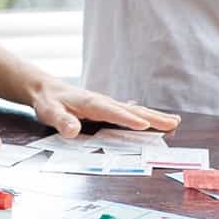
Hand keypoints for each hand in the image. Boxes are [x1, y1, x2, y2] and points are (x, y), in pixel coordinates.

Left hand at [26, 78, 176, 137]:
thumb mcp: (49, 111)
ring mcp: (106, 104)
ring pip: (134, 110)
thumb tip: (73, 130)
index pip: (112, 112)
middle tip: (174, 123)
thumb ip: (61, 121)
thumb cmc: (48, 101)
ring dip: (153, 116)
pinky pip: (128, 112)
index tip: (144, 125)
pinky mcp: (106, 107)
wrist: (45, 88)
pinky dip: (142, 115)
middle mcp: (102, 102)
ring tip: (173, 121)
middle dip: (152, 117)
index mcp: (90, 103)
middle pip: (131, 109)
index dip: (127, 119)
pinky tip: (151, 119)